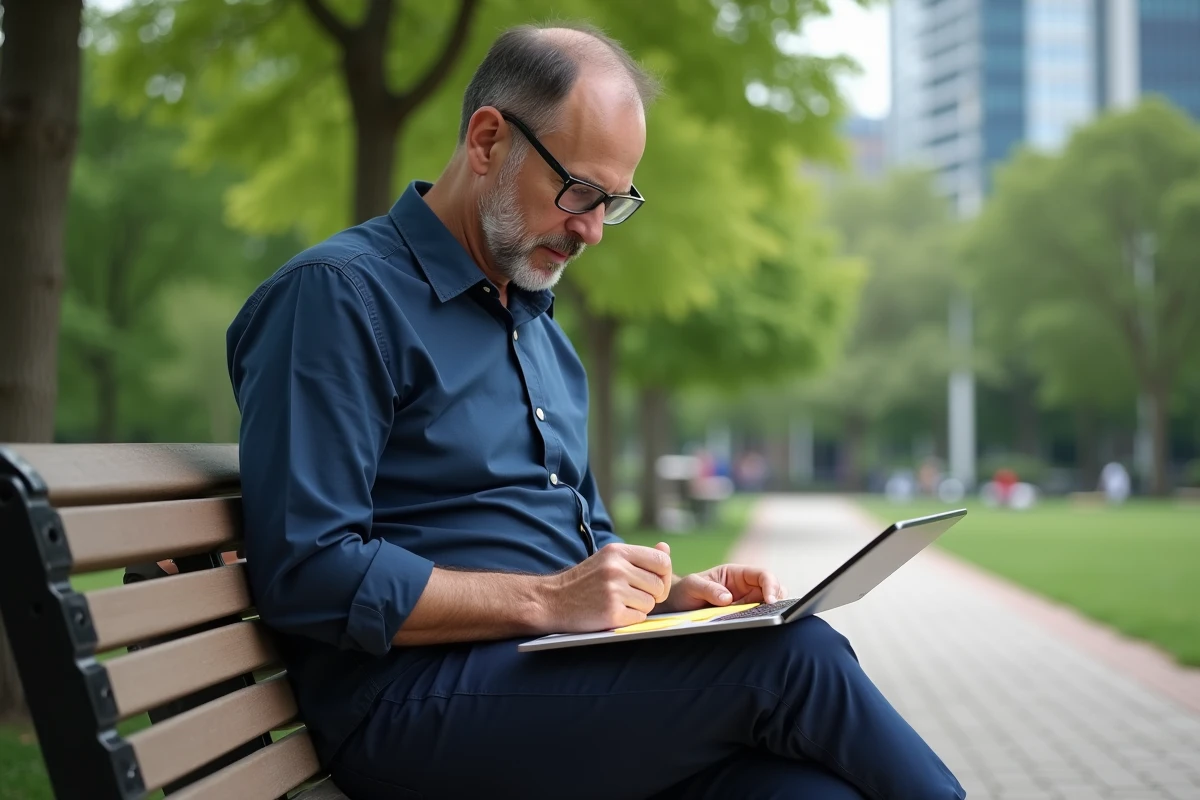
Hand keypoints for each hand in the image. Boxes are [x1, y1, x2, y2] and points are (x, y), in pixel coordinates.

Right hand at [542, 542, 673, 631]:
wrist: (552, 600)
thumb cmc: (585, 581)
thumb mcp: (608, 559)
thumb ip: (638, 556)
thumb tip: (665, 548)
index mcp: (618, 551)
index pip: (662, 561)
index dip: (664, 575)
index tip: (653, 584)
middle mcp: (616, 568)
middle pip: (659, 586)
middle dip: (652, 595)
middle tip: (632, 597)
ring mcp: (613, 590)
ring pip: (650, 603)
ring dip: (640, 608)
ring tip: (619, 603)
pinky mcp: (611, 612)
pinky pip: (639, 618)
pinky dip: (629, 619)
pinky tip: (613, 613)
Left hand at [659, 563, 786, 613]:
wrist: (676, 606)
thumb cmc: (683, 591)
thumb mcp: (691, 586)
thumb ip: (708, 589)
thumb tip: (728, 598)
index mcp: (736, 573)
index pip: (761, 574)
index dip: (770, 585)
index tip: (770, 600)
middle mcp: (745, 587)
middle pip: (772, 588)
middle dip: (778, 598)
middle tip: (775, 611)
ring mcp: (746, 602)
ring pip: (770, 604)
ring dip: (774, 610)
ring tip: (772, 619)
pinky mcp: (743, 616)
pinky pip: (759, 617)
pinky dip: (765, 620)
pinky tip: (764, 625)